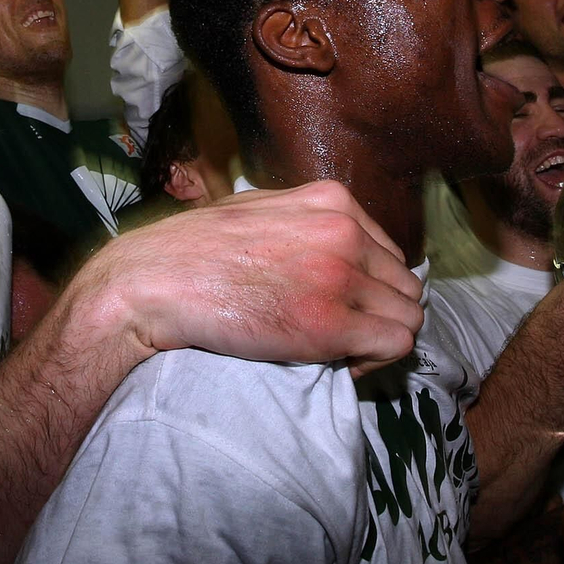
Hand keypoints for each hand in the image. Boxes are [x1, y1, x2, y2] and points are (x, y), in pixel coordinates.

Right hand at [62, 180, 422, 376]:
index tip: (341, 307)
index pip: (390, 252)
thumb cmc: (196, 249)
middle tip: (342, 335)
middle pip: (405, 285)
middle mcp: (346, 232)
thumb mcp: (260, 208)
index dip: (371, 286)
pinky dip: (376, 360)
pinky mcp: (331, 323)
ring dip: (380, 338)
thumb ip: (306, 220)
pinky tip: (341, 362)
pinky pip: (395, 344)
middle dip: (380, 313)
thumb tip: (338, 243)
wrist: (154, 281)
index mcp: (333, 201)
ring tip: (340, 349)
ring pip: (409, 316)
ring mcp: (341, 277)